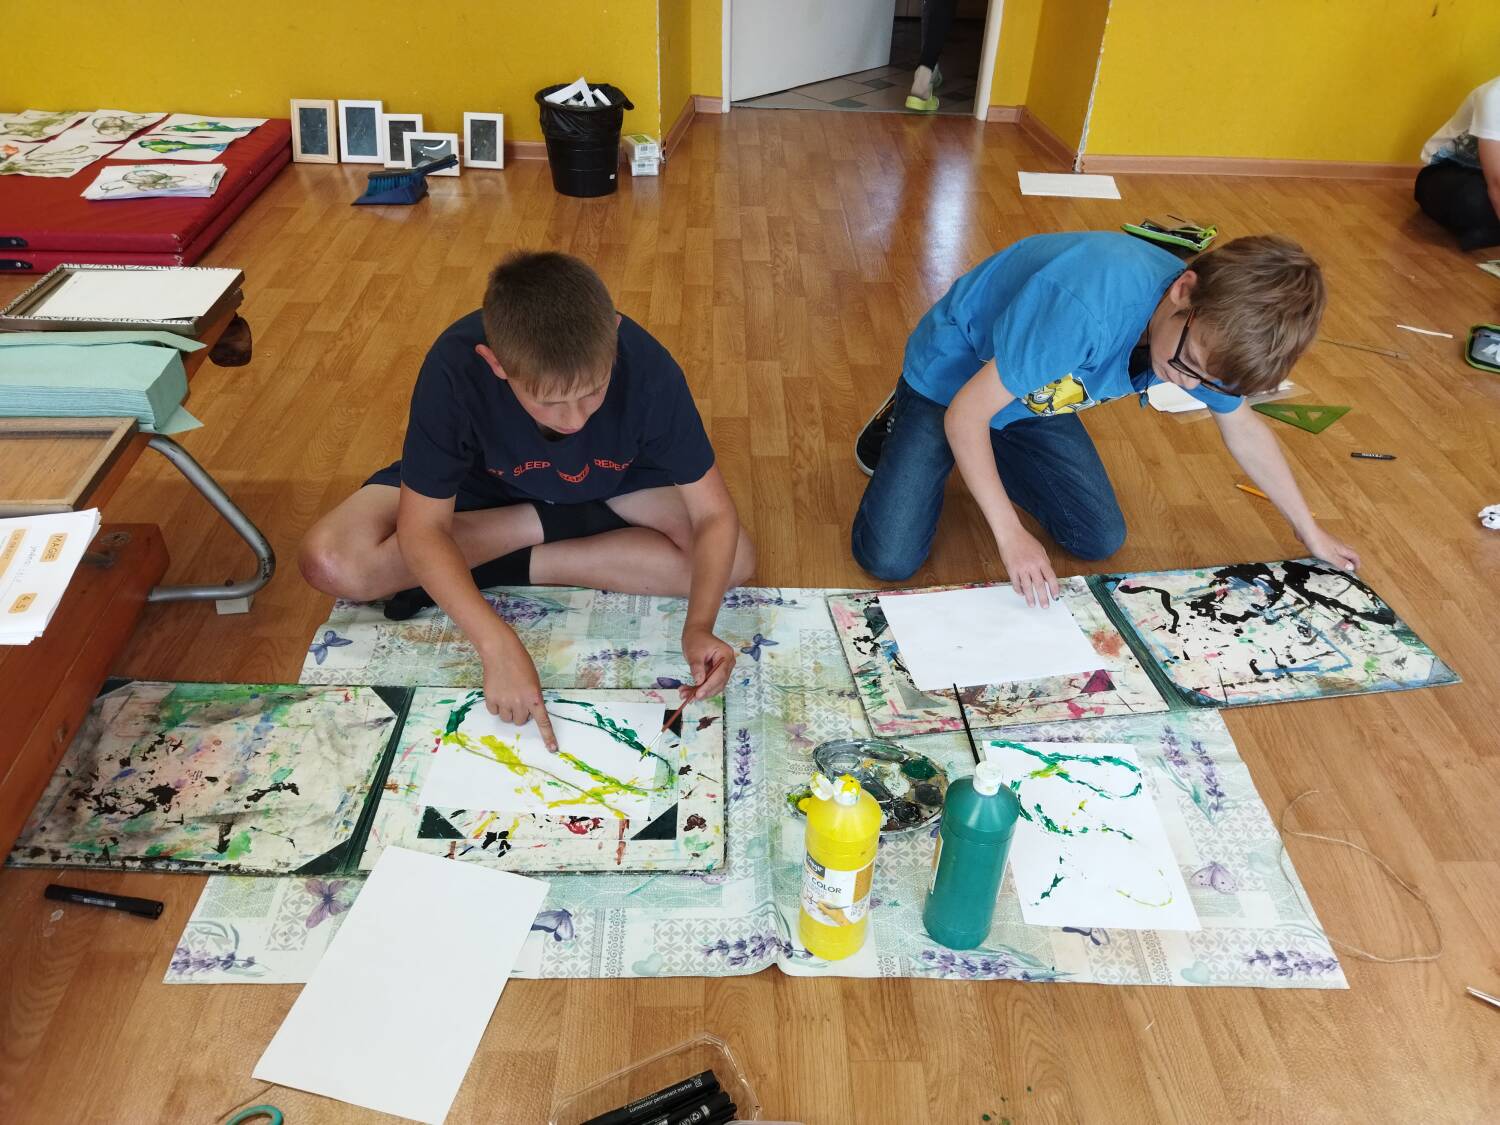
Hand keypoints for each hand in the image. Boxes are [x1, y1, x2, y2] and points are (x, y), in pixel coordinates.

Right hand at [480, 634, 556, 750]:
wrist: (501, 652)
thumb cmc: (521, 664)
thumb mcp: (533, 681)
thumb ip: (532, 698)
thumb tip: (526, 713)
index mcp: (534, 697)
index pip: (543, 721)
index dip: (548, 736)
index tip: (552, 749)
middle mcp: (520, 702)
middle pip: (521, 721)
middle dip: (520, 713)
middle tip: (518, 699)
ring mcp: (504, 701)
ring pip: (507, 718)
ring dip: (508, 711)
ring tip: (507, 694)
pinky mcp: (491, 699)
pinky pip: (494, 711)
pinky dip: (496, 705)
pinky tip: (498, 691)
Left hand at [681, 625, 735, 700]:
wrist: (697, 633)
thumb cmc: (696, 639)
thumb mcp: (694, 653)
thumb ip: (697, 667)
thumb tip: (699, 682)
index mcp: (726, 655)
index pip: (720, 675)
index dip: (709, 686)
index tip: (698, 694)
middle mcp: (728, 663)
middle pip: (719, 683)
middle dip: (703, 692)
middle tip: (688, 697)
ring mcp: (724, 669)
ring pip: (714, 686)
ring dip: (700, 692)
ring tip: (684, 695)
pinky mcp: (717, 673)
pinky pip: (710, 684)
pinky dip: (699, 689)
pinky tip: (688, 691)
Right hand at [998, 528, 1059, 606]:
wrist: (1010, 534)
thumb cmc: (1026, 540)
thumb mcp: (1040, 549)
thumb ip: (1044, 562)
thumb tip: (1047, 576)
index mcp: (1042, 560)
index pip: (1051, 578)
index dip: (1054, 589)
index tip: (1055, 597)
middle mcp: (1033, 566)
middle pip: (1039, 585)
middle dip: (1043, 597)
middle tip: (1045, 606)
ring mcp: (1021, 568)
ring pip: (1027, 587)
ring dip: (1030, 597)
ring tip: (1032, 605)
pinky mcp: (1011, 569)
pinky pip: (1016, 583)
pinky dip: (1018, 590)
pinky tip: (1021, 594)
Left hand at [1298, 525, 1360, 572]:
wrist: (1307, 531)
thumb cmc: (1318, 543)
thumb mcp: (1330, 556)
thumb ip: (1340, 562)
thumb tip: (1351, 568)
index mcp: (1343, 549)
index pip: (1355, 555)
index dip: (1357, 563)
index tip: (1356, 571)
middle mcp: (1340, 544)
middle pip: (1350, 552)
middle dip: (1352, 560)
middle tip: (1350, 567)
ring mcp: (1332, 542)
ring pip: (1342, 549)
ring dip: (1344, 556)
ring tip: (1340, 564)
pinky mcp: (1324, 541)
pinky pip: (1334, 548)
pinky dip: (1335, 554)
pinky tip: (1328, 557)